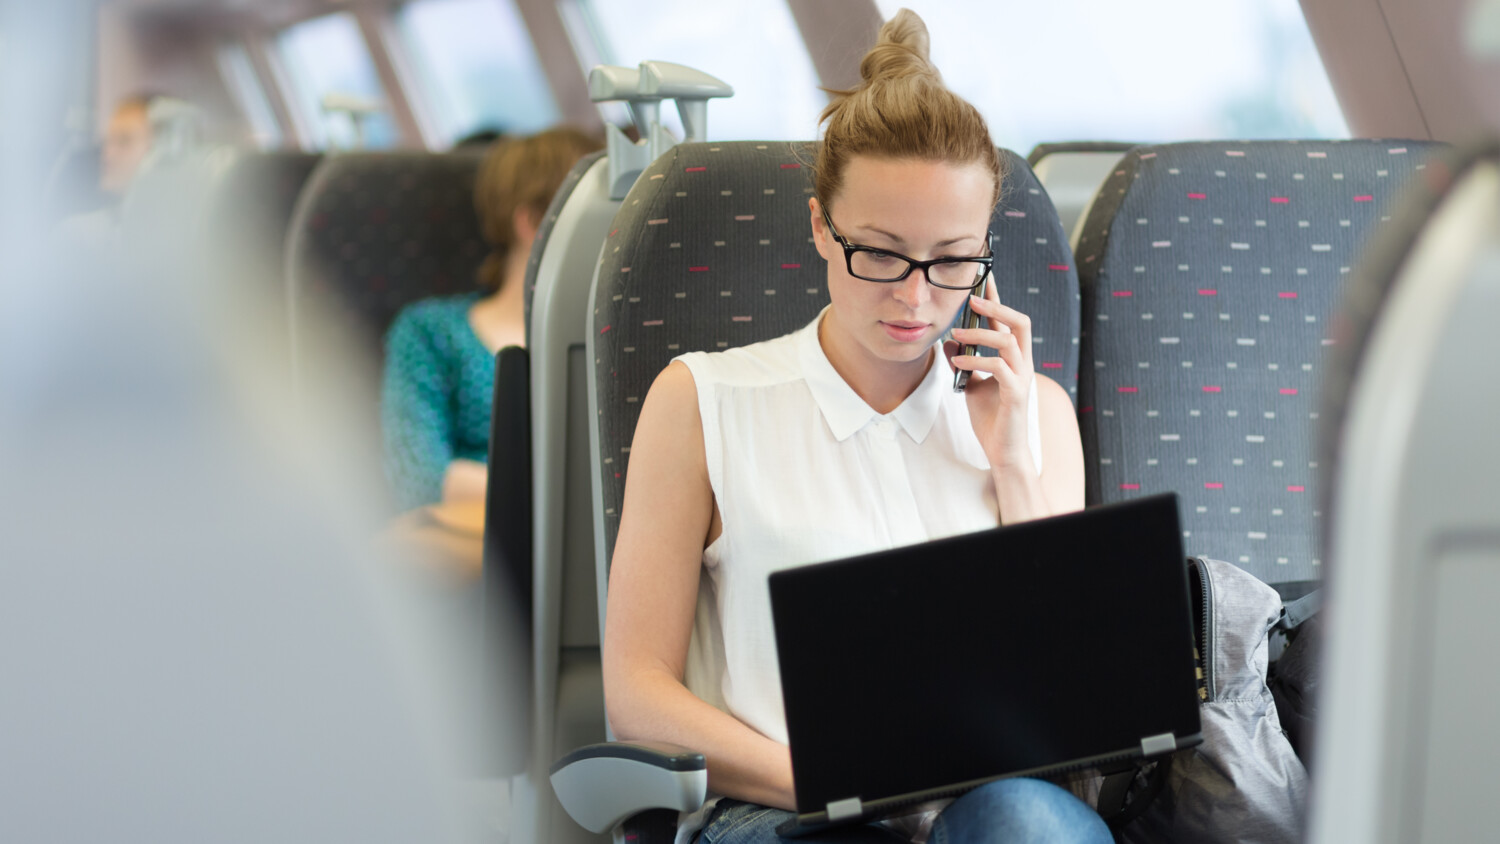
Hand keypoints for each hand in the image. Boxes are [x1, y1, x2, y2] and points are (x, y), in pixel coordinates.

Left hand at [943, 281, 1034, 470]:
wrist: (1002, 451)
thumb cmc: (991, 419)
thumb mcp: (971, 385)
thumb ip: (963, 363)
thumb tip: (948, 342)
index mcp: (1014, 359)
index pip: (1008, 322)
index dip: (997, 300)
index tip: (985, 278)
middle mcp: (1023, 364)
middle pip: (1021, 323)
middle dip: (998, 307)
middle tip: (973, 300)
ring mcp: (1022, 378)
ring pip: (1009, 342)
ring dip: (981, 335)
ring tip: (956, 334)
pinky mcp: (1016, 394)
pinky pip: (999, 369)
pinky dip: (977, 361)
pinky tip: (958, 362)